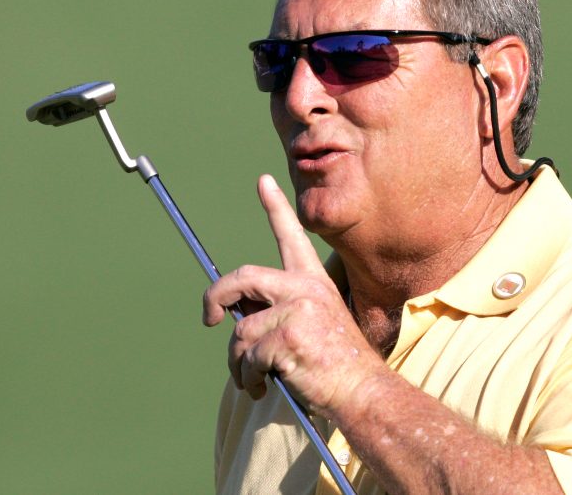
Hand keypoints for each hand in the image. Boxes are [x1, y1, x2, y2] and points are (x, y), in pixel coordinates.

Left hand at [202, 174, 381, 414]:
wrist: (361, 391)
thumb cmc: (335, 364)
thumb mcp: (313, 324)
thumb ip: (279, 310)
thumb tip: (234, 313)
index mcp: (313, 281)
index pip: (291, 235)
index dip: (276, 206)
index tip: (263, 181)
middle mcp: (305, 289)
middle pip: (242, 277)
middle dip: (215, 297)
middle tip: (210, 319)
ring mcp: (297, 312)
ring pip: (240, 330)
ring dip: (236, 361)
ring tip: (251, 378)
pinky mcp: (288, 338)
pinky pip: (247, 357)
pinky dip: (248, 377)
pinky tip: (262, 386)